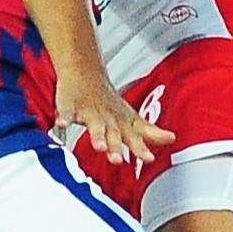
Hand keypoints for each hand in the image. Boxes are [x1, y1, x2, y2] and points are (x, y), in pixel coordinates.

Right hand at [54, 66, 172, 166]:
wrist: (85, 71)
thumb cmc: (108, 102)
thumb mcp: (132, 118)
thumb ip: (151, 132)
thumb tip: (173, 138)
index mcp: (122, 123)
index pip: (135, 136)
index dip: (141, 148)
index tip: (149, 159)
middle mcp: (108, 119)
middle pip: (114, 135)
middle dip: (116, 147)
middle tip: (117, 160)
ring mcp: (90, 113)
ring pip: (94, 127)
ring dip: (97, 137)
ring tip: (98, 146)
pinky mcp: (70, 107)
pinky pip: (66, 114)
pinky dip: (63, 119)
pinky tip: (60, 126)